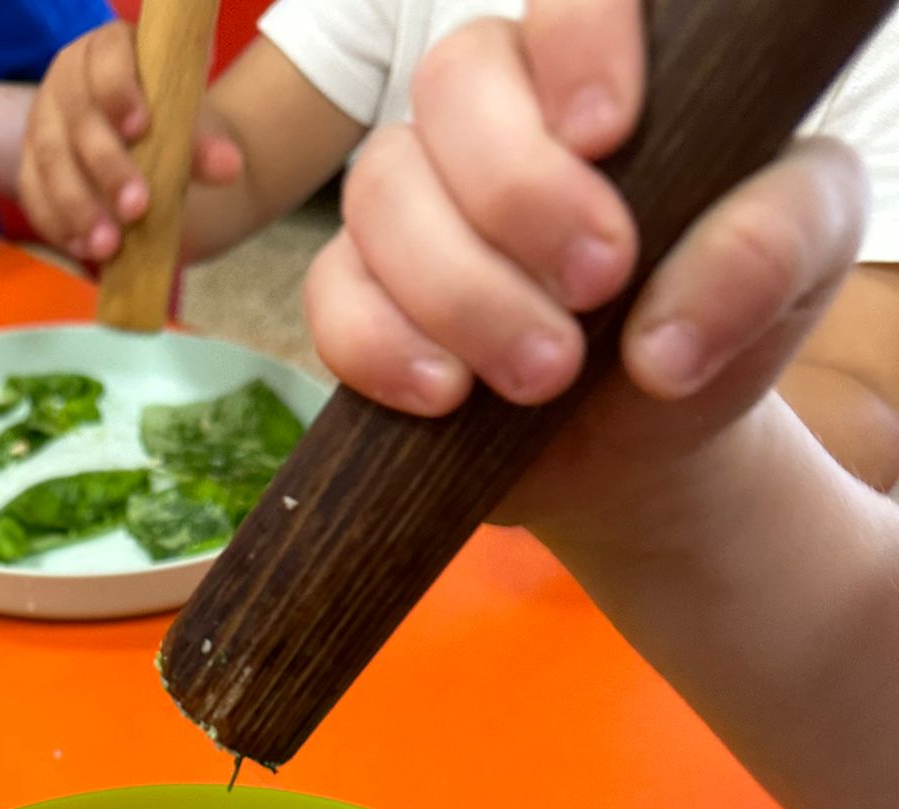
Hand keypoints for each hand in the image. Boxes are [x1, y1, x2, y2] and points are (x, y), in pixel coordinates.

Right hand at [20, 20, 242, 263]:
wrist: (145, 150)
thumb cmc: (164, 127)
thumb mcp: (187, 129)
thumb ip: (203, 146)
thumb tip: (229, 166)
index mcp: (105, 53)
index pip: (105, 61)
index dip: (119, 91)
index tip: (141, 129)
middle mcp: (65, 83)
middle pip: (77, 120)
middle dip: (106, 166)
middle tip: (137, 207)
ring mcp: (43, 126)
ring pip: (49, 163)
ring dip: (78, 207)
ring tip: (109, 246)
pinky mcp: (31, 168)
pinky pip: (34, 196)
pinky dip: (58, 225)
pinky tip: (84, 250)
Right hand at [304, 0, 867, 532]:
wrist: (645, 442)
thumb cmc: (715, 318)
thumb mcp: (800, 266)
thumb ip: (770, 248)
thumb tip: (666, 338)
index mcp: (602, 71)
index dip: (575, 41)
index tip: (607, 136)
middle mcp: (497, 115)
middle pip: (453, 81)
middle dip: (516, 192)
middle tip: (596, 286)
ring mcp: (419, 202)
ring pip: (380, 189)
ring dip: (461, 290)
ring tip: (543, 376)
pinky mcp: (365, 296)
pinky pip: (332, 295)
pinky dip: (382, 346)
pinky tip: (448, 394)